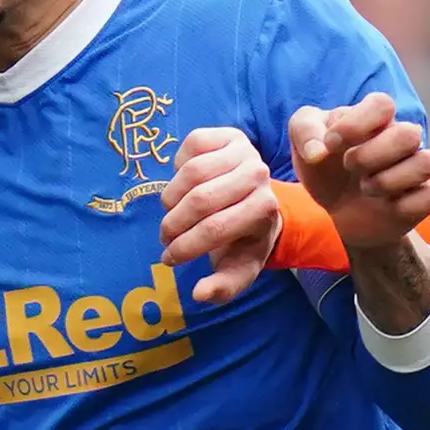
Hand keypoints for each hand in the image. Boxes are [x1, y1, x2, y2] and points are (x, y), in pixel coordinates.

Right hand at [159, 123, 282, 306]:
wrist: (255, 203)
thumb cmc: (244, 239)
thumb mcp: (239, 267)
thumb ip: (224, 286)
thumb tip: (199, 295)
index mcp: (264, 209)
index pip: (215, 229)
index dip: (185, 246)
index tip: (169, 258)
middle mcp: (258, 175)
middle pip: (200, 200)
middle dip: (174, 224)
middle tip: (165, 237)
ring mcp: (244, 150)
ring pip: (190, 172)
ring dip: (171, 198)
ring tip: (171, 214)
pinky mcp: (227, 134)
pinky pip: (190, 147)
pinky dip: (177, 168)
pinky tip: (183, 186)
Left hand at [289, 93, 429, 252]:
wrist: (339, 213)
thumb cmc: (326, 169)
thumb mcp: (303, 143)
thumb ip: (304, 130)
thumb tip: (318, 151)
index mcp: (376, 119)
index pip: (383, 104)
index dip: (355, 125)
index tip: (330, 144)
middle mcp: (401, 138)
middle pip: (409, 135)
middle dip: (371, 156)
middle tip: (350, 167)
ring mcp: (416, 168)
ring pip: (426, 163)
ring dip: (387, 181)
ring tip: (366, 187)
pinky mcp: (424, 198)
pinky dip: (403, 206)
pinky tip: (385, 206)